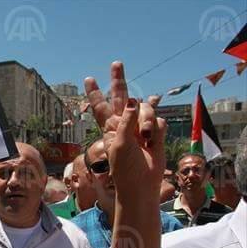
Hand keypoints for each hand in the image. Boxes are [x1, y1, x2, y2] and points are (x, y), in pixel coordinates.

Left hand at [85, 62, 166, 199]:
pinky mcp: (156, 132)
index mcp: (109, 127)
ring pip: (145, 108)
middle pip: (121, 96)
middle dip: (119, 80)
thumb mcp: (119, 143)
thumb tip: (133, 100)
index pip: (100, 106)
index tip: (88, 79)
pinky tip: (154, 141)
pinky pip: (160, 120)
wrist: (142, 183)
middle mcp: (124, 124)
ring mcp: (140, 127)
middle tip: (116, 64)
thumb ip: (125, 121)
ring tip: (146, 138)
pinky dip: (158, 129)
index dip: (95, 93)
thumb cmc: (125, 167)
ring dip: (147, 120)